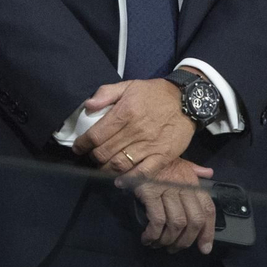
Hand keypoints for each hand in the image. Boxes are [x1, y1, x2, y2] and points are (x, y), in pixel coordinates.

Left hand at [72, 75, 195, 174]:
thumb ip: (106, 93)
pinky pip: (142, 173)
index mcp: (125, 112)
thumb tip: (87, 106)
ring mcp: (149, 145)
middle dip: (94, 156)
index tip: (79, 147)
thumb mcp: (129, 85)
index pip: (96, 135)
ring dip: (106, 168)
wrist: (188, 101)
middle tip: (92, 156)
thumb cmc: (155, 93)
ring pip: (119, 164)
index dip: (83, 144)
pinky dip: (128, 179)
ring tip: (102, 166)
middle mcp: (135, 131)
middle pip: (105, 152)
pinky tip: (119, 181)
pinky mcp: (162, 156)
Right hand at [125, 157, 216, 253]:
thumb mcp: (180, 162)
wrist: (136, 152)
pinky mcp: (150, 193)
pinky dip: (154, 234)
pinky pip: (158, 220)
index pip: (208, 209)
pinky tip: (148, 238)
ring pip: (177, 223)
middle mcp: (184, 186)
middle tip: (174, 248)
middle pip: (194, 221)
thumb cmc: (159, 161)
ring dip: (168, 240)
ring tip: (159, 244)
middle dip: (186, 241)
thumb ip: (196, 170)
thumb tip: (209, 173)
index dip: (208, 232)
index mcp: (193, 182)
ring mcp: (167, 189)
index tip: (204, 248)